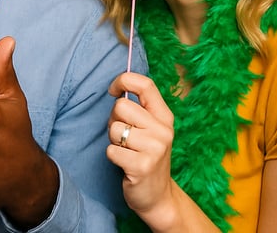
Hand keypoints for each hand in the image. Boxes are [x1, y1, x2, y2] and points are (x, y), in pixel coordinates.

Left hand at [107, 72, 178, 227]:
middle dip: (113, 120)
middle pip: (121, 106)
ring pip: (114, 129)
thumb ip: (139, 108)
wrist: (158, 197)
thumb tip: (117, 88)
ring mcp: (155, 148)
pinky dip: (112, 157)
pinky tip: (125, 164)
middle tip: (123, 135)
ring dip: (113, 141)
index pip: (145, 84)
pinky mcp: (142, 166)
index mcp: (164, 116)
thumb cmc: (146, 157)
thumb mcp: (150, 129)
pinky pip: (111, 150)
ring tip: (126, 151)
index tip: (113, 90)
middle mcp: (163, 130)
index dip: (123, 80)